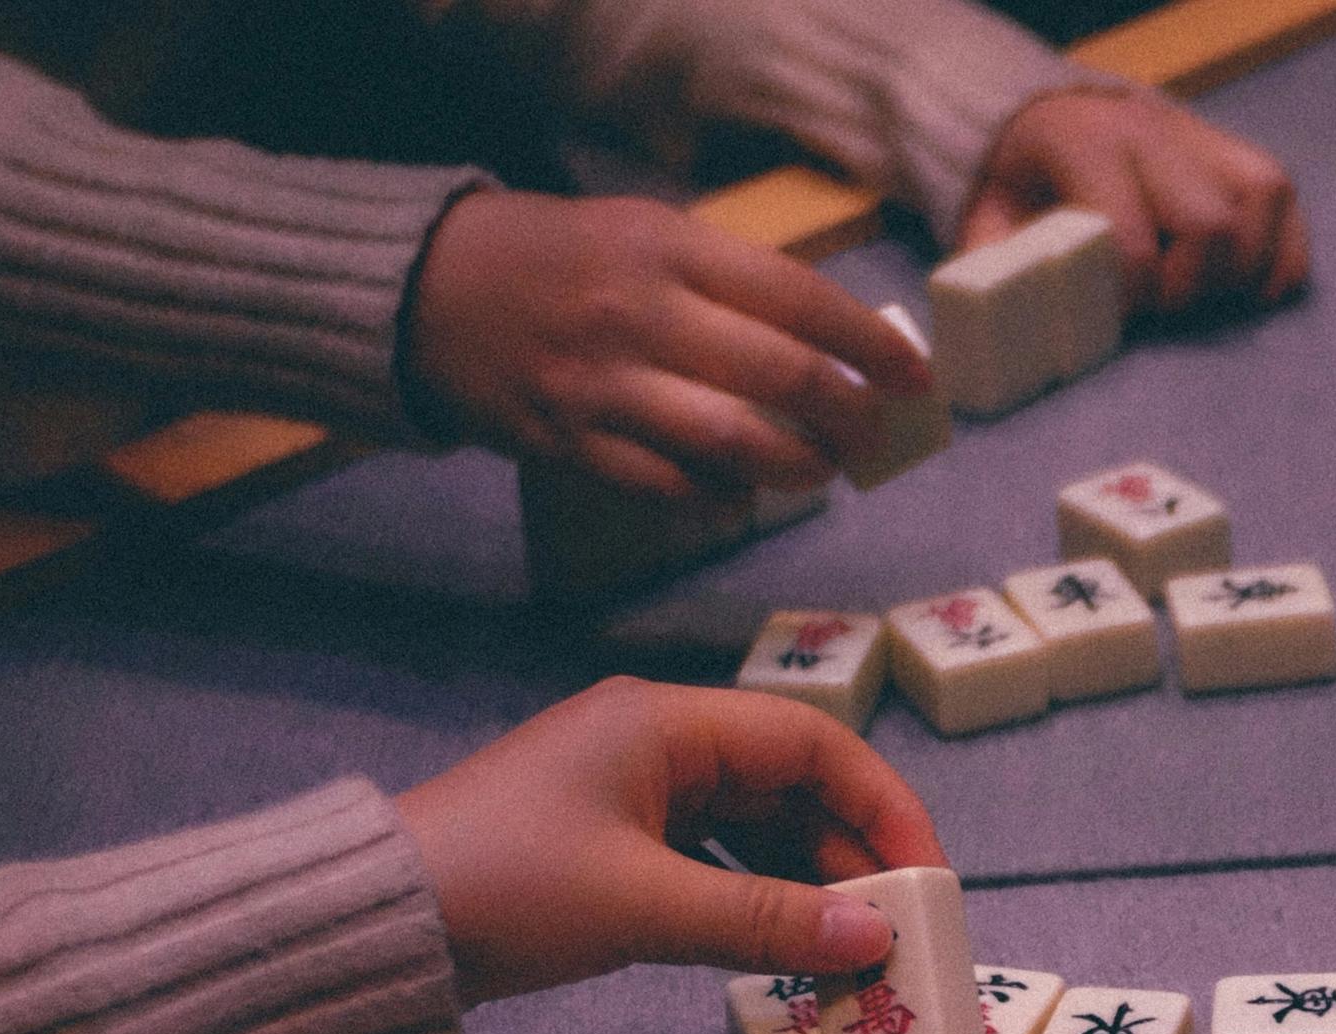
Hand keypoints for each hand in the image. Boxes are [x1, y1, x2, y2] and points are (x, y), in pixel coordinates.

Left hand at [392, 679, 947, 1003]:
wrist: (372, 926)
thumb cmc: (502, 887)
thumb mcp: (643, 906)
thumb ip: (766, 921)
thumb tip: (875, 939)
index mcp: (666, 723)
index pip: (814, 745)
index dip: (885, 807)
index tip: (926, 881)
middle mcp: (657, 743)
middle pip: (793, 788)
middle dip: (853, 863)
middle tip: (899, 937)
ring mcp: (633, 793)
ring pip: (758, 831)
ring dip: (809, 889)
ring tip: (854, 956)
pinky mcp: (613, 843)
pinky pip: (715, 862)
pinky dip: (758, 903)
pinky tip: (785, 951)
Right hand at [407, 192, 930, 496]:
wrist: (422, 287)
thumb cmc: (559, 258)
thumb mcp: (645, 232)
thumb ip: (732, 281)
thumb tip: (839, 344)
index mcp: (669, 248)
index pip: (800, 298)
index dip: (870, 346)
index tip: (914, 378)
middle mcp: (640, 313)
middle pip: (783, 377)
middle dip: (850, 417)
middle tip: (872, 435)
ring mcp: (602, 383)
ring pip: (736, 443)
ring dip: (798, 468)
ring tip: (818, 470)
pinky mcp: (568, 442)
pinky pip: (671, 488)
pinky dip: (722, 498)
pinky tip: (742, 491)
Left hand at [962, 88, 1307, 316]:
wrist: (1051, 114)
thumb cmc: (1023, 181)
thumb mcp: (989, 215)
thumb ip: (995, 266)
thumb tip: (1006, 329)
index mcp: (1085, 142)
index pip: (1134, 242)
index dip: (1130, 299)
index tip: (1113, 318)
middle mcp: (1154, 129)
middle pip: (1212, 228)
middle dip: (1190, 288)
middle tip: (1160, 308)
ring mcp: (1204, 136)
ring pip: (1260, 207)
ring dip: (1240, 271)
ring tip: (1202, 295)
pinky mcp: (1240, 153)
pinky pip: (1286, 205)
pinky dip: (1278, 256)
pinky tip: (1246, 286)